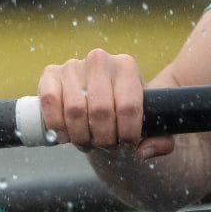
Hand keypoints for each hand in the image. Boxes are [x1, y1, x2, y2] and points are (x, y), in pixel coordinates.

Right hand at [37, 50, 171, 158]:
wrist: (101, 98)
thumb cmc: (128, 113)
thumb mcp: (152, 125)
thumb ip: (161, 141)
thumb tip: (142, 151)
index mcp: (126, 66)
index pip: (129, 106)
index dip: (128, 134)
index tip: (128, 145)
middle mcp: (99, 60)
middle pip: (101, 111)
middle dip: (104, 138)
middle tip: (107, 146)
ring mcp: (72, 66)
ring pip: (75, 111)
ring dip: (81, 136)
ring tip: (88, 142)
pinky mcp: (50, 74)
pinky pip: (49, 101)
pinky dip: (57, 125)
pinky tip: (66, 136)